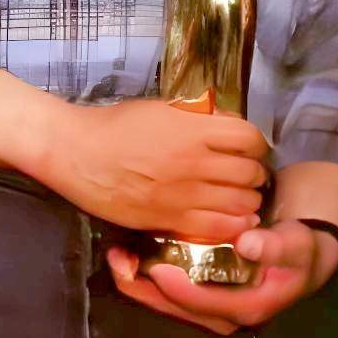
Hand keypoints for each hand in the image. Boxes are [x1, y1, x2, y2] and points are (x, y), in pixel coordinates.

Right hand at [37, 99, 269, 241]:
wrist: (79, 153)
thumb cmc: (118, 125)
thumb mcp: (163, 108)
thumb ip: (199, 117)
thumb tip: (229, 123)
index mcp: (194, 130)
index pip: (250, 138)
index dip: (258, 145)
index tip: (253, 149)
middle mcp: (195, 162)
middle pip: (249, 173)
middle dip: (255, 174)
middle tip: (250, 176)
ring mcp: (183, 194)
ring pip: (240, 203)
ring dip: (248, 201)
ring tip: (244, 198)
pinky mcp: (170, 220)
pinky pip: (217, 228)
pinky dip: (234, 226)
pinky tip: (235, 221)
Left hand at [106, 218, 337, 335]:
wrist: (305, 255)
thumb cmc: (301, 249)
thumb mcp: (297, 245)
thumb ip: (276, 245)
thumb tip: (249, 244)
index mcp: (246, 309)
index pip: (202, 302)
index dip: (176, 287)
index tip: (155, 266)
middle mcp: (225, 315)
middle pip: (176, 309)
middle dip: (143, 288)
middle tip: (119, 261)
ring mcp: (213, 308)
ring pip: (169, 304)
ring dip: (141, 283)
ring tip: (117, 258)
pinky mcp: (205, 295)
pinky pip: (172, 293)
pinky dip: (151, 277)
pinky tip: (134, 256)